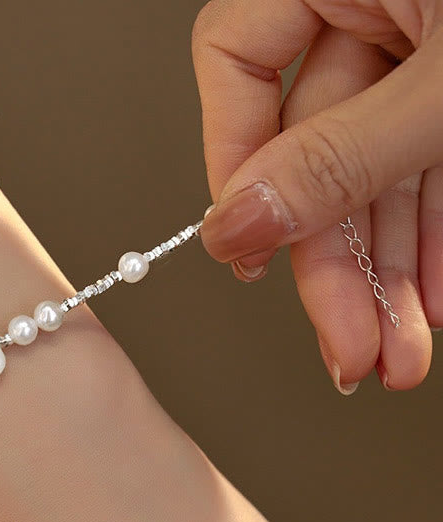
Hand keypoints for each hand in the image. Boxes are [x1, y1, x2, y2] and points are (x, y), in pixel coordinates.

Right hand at [192, 0, 442, 391]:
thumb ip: (344, 151)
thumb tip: (239, 224)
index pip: (234, 59)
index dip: (231, 164)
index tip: (250, 252)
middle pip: (312, 147)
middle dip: (336, 262)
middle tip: (347, 345)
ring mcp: (417, 39)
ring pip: (374, 170)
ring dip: (386, 270)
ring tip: (396, 349)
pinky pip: (426, 158)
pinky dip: (430, 231)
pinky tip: (429, 295)